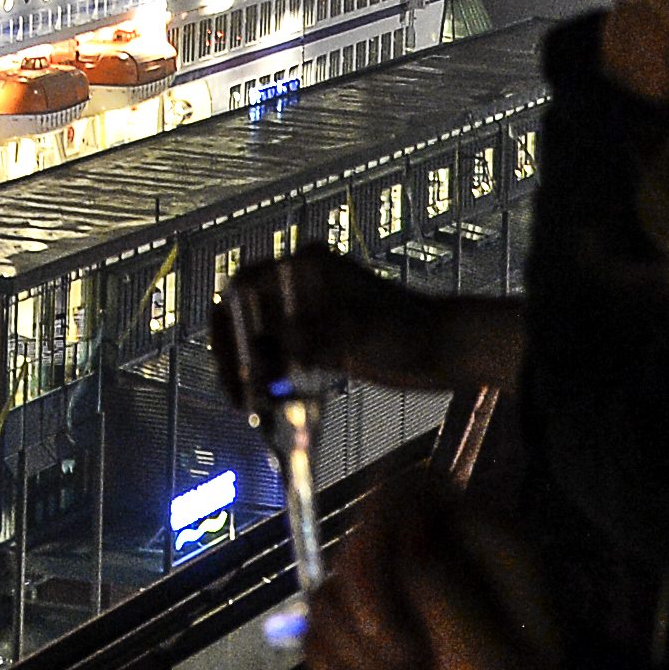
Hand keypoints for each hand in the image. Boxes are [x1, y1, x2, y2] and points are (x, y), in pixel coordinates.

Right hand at [215, 249, 491, 403]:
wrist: (444, 347)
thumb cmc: (408, 330)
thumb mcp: (356, 332)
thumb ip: (313, 339)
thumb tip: (271, 353)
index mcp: (307, 267)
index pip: (246, 285)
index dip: (226, 322)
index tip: (223, 359)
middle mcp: (303, 285)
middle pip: (247, 313)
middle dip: (233, 351)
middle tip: (233, 391)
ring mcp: (312, 313)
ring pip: (262, 338)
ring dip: (249, 368)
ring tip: (246, 402)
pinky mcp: (322, 340)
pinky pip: (282, 355)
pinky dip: (271, 376)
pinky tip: (269, 400)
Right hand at [295, 465, 556, 669]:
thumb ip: (452, 600)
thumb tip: (406, 544)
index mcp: (489, 546)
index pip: (418, 487)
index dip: (392, 528)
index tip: (396, 585)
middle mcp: (438, 552)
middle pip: (363, 529)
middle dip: (370, 604)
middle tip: (401, 662)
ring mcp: (393, 587)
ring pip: (332, 583)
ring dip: (359, 652)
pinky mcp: (355, 623)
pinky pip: (314, 626)